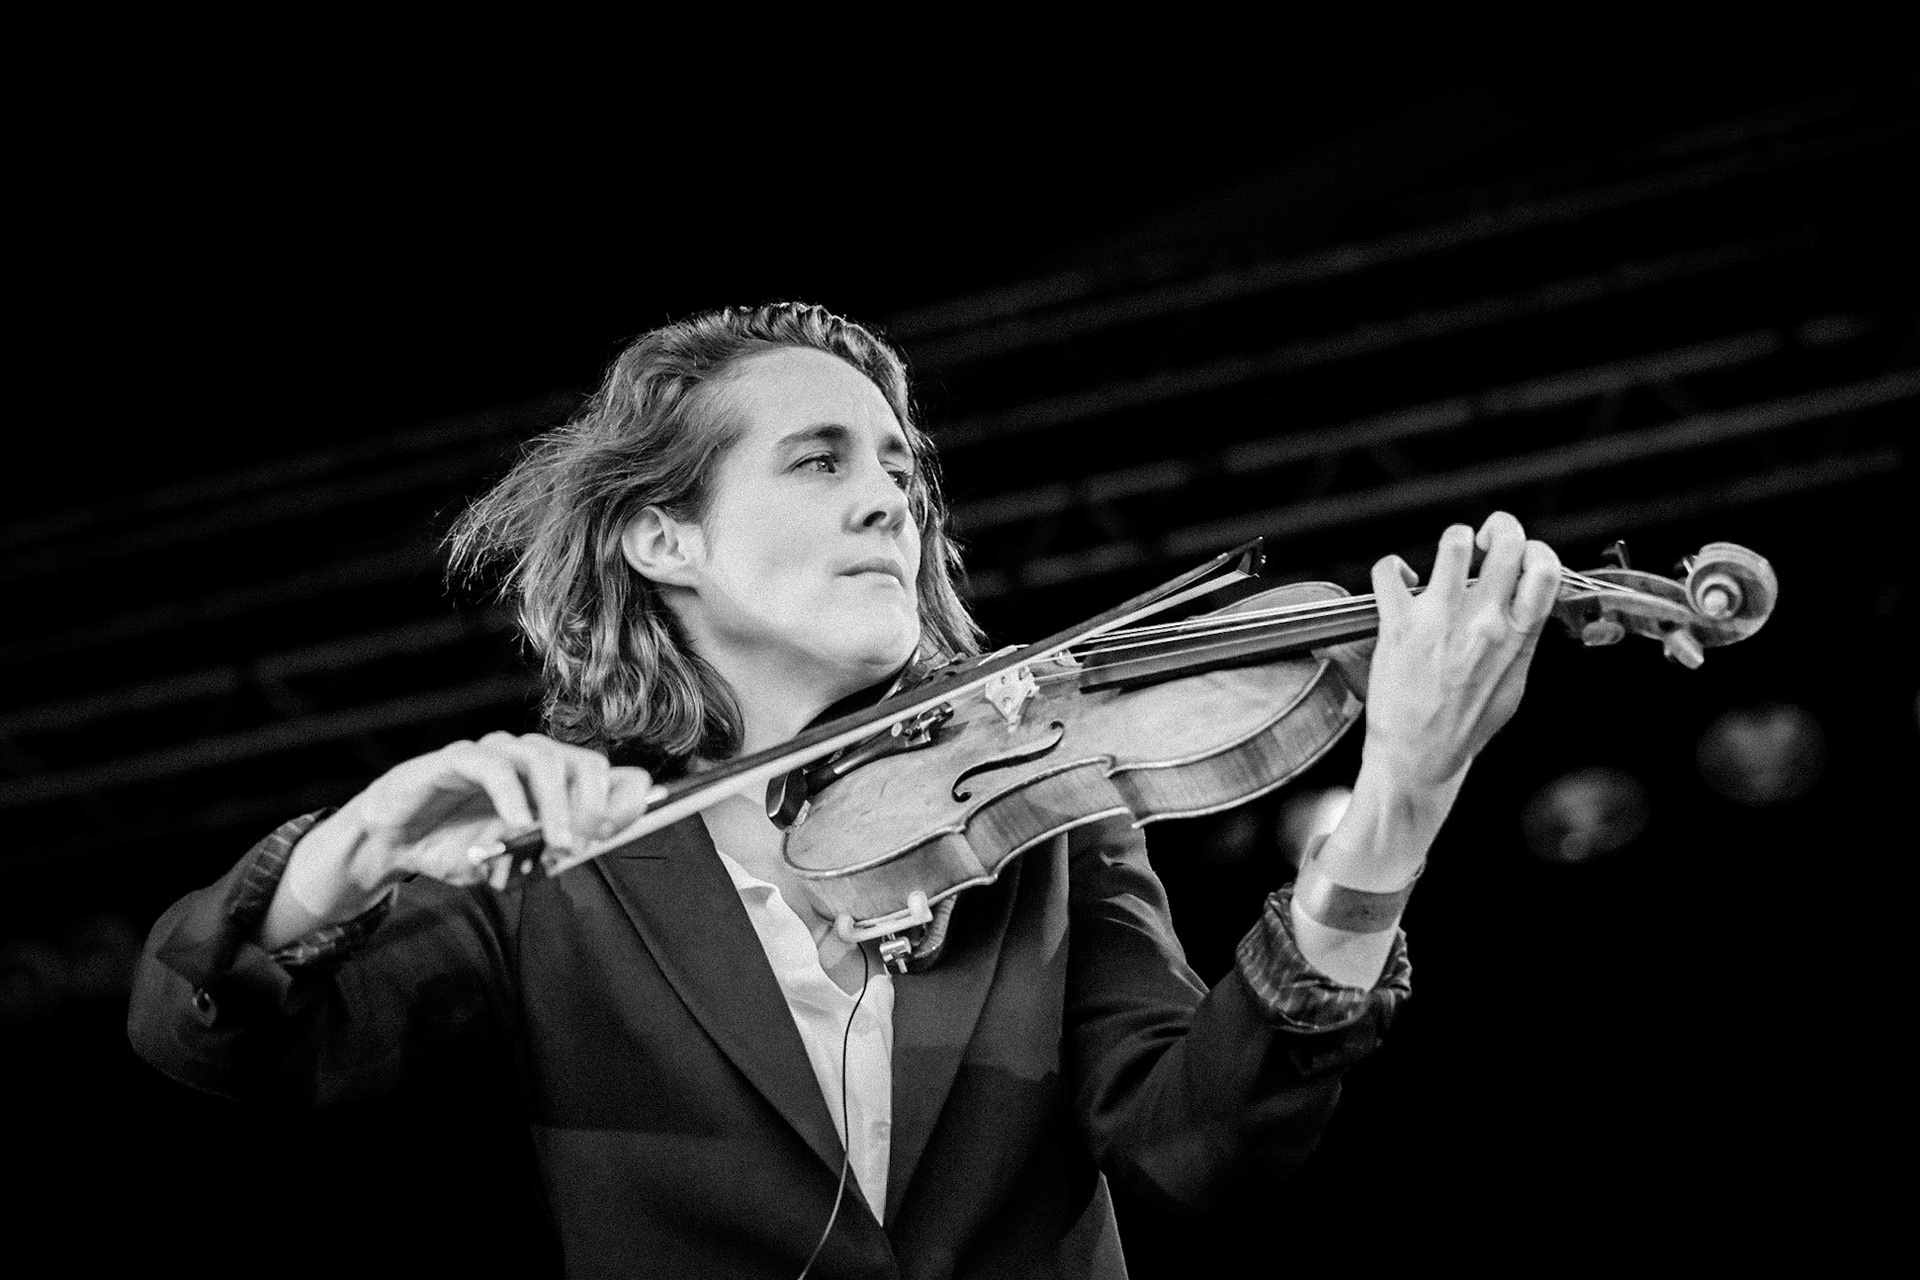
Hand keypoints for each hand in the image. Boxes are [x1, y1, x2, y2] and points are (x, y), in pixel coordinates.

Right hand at [336, 732, 655, 890]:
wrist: (395, 844)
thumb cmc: (458, 845)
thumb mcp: (515, 858)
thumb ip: (552, 847)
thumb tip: (594, 837)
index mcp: (555, 782)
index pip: (610, 774)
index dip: (624, 800)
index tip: (615, 833)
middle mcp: (532, 759)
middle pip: (587, 762)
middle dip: (595, 805)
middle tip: (583, 845)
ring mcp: (497, 754)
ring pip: (545, 760)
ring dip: (558, 807)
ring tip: (557, 845)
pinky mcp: (459, 758)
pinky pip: (494, 768)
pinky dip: (513, 799)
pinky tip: (517, 827)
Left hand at [1361, 512, 1560, 796]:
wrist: (1418, 757)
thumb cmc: (1464, 724)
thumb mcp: (1514, 684)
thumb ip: (1522, 640)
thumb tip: (1527, 604)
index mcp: (1516, 638)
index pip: (1545, 570)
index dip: (1537, 549)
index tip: (1524, 554)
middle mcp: (1481, 623)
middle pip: (1507, 543)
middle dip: (1500, 528)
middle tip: (1488, 539)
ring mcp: (1438, 620)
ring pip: (1454, 543)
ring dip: (1454, 541)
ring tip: (1450, 557)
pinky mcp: (1398, 624)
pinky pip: (1389, 569)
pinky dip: (1393, 568)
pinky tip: (1401, 582)